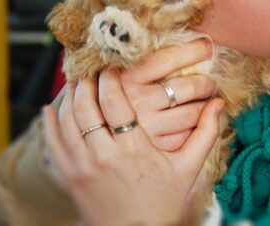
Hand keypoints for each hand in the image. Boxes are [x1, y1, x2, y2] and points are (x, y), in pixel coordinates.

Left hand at [42, 80, 224, 225]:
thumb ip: (206, 133)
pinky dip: (49, 123)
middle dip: (87, 81)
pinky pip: (52, 144)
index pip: (114, 102)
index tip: (112, 65)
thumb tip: (220, 103)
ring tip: (77, 82)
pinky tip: (51, 108)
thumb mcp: (189, 168)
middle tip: (92, 67)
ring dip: (69, 97)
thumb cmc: (162, 202)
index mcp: (134, 150)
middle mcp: (104, 156)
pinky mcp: (69, 178)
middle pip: (86, 106)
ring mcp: (82, 168)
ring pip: (66, 121)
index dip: (110, 78)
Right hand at [116, 39, 217, 151]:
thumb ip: (144, 62)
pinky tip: (193, 123)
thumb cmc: (110, 101)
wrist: (92, 144)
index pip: (168, 58)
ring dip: (205, 106)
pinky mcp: (154, 148)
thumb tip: (184, 46)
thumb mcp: (119, 77)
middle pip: (187, 88)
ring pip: (191, 114)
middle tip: (210, 82)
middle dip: (205, 83)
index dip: (193, 50)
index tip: (207, 46)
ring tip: (206, 101)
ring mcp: (147, 127)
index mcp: (127, 78)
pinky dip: (194, 129)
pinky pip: (185, 136)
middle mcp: (137, 101)